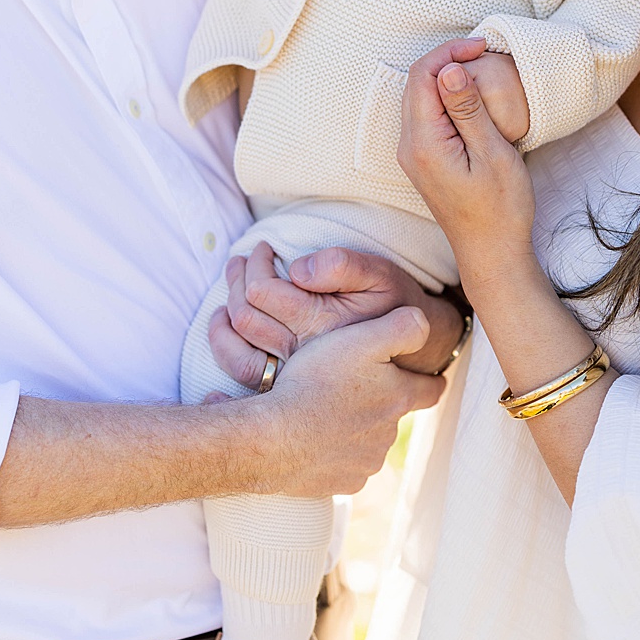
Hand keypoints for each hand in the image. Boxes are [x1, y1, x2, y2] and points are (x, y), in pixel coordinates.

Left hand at [209, 243, 459, 383]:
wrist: (415, 353)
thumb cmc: (394, 306)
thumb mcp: (380, 275)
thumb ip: (344, 265)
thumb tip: (298, 271)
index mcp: (324, 326)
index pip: (264, 291)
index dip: (256, 263)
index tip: (264, 247)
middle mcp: (306, 356)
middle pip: (245, 318)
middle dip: (237, 281)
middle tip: (242, 260)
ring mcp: (296, 379)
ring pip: (238, 351)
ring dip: (225, 313)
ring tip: (233, 284)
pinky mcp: (290, 391)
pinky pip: (243, 374)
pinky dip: (225, 346)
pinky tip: (226, 323)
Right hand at [251, 308, 445, 496]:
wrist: (275, 437)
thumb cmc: (316, 383)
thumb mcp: (360, 340)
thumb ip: (400, 327)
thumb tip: (423, 320)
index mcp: (397, 399)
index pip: (430, 390)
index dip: (433, 381)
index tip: (436, 379)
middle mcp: (388, 435)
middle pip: (392, 416)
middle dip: (378, 403)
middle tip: (351, 389)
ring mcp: (365, 463)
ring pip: (366, 442)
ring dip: (351, 429)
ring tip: (322, 413)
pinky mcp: (341, 482)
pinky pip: (342, 465)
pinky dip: (332, 454)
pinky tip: (310, 439)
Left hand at [398, 40, 535, 279]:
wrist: (491, 251)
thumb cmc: (501, 208)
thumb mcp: (493, 154)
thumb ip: (468, 111)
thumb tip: (449, 70)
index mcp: (423, 142)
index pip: (422, 77)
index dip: (449, 53)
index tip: (483, 46)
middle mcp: (409, 145)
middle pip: (416, 84)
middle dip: (447, 60)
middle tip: (484, 51)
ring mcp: (413, 153)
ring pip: (420, 98)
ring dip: (446, 77)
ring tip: (482, 67)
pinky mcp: (423, 159)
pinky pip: (426, 115)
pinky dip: (446, 97)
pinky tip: (472, 95)